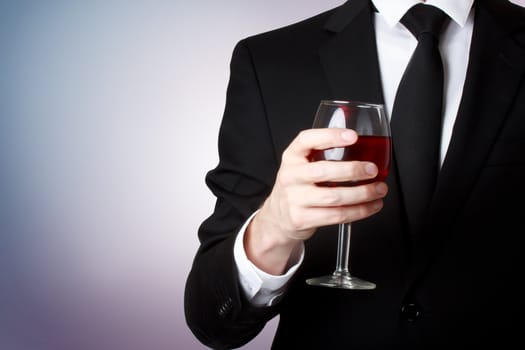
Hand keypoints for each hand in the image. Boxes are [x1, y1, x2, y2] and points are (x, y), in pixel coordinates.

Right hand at [244, 128, 387, 274]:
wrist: (278, 217)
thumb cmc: (298, 186)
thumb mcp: (301, 165)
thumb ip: (323, 154)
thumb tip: (364, 147)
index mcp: (291, 156)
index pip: (307, 140)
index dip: (330, 136)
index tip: (353, 137)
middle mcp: (290, 176)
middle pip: (323, 171)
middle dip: (353, 170)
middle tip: (372, 169)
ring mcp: (294, 199)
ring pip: (334, 197)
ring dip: (362, 194)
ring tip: (378, 189)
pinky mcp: (301, 219)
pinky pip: (336, 216)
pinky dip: (359, 211)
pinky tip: (370, 206)